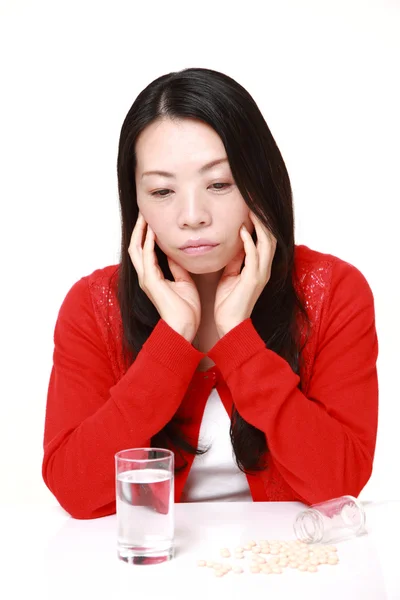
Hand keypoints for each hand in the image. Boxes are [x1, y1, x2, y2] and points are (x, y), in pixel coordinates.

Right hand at [128, 213, 200, 342]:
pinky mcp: (151, 281)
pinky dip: (148, 242)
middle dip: (138, 229)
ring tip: (144, 216)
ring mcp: (146, 279)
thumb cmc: (185, 310)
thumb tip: (177, 253)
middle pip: (135, 246)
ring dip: (140, 231)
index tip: (151, 219)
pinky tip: (152, 230)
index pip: (144, 250)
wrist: (184, 328)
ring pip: (136, 248)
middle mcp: (146, 276)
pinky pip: (146, 256)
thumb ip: (178, 267)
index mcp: (153, 277)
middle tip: (144, 212)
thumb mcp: (184, 282)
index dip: (146, 234)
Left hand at [214, 212, 276, 336]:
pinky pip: (254, 257)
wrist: (229, 325)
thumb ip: (235, 261)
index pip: (265, 238)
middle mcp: (264, 268)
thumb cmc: (229, 303)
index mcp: (259, 267)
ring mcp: (261, 274)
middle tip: (254, 200)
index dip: (260, 221)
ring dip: (259, 225)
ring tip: (251, 208)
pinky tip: (242, 230)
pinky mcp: (253, 280)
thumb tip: (234, 245)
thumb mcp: (230, 276)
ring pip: (267, 243)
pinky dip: (249, 242)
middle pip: (270, 236)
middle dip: (263, 218)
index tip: (251, 205)